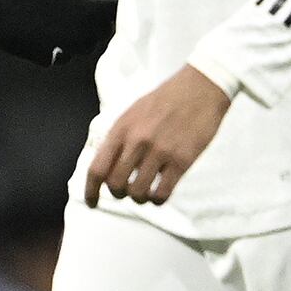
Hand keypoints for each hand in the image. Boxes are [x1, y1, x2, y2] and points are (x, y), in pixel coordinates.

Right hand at [0, 0, 116, 66]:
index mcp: (87, 12)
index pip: (115, 9)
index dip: (120, 2)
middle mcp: (81, 34)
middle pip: (103, 31)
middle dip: (102, 21)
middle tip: (101, 11)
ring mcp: (64, 49)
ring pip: (84, 46)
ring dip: (84, 37)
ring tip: (81, 26)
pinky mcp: (44, 58)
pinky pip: (61, 56)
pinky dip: (62, 50)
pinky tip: (57, 43)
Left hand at [83, 65, 231, 206]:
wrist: (201, 88)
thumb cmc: (167, 99)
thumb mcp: (133, 112)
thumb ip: (120, 136)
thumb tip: (108, 162)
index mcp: (122, 129)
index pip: (97, 168)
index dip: (90, 190)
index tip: (92, 202)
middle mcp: (137, 141)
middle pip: (115, 184)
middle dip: (118, 194)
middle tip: (125, 192)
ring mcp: (160, 152)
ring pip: (138, 192)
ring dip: (139, 199)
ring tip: (145, 193)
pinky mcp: (182, 161)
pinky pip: (162, 193)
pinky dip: (157, 200)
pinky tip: (159, 194)